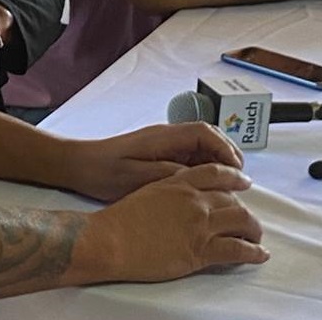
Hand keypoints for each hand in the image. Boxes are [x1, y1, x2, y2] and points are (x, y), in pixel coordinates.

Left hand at [58, 122, 243, 202]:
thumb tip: (203, 177)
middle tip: (241, 181)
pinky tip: (208, 189)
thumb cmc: (105, 172)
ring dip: (218, 163)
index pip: (204, 132)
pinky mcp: (160, 154)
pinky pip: (190, 156)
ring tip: (229, 188)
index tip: (237, 171)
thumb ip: (172, 175)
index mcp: (162, 136)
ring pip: (201, 147)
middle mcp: (166, 136)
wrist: (80, 166)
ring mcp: (163, 144)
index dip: (225, 149)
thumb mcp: (140, 178)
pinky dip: (204, 169)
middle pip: (208, 137)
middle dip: (228, 155)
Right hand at [95, 163, 267, 281]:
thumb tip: (179, 196)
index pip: (215, 173)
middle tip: (249, 218)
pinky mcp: (201, 250)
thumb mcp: (146, 190)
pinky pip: (238, 250)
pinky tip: (259, 255)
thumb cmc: (121, 218)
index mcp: (179, 182)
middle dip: (245, 209)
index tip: (242, 180)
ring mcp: (199, 224)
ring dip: (254, 230)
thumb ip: (169, 189)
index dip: (233, 176)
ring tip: (257, 238)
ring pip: (242, 222)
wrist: (112, 239)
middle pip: (233, 199)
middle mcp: (194, 200)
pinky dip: (253, 253)